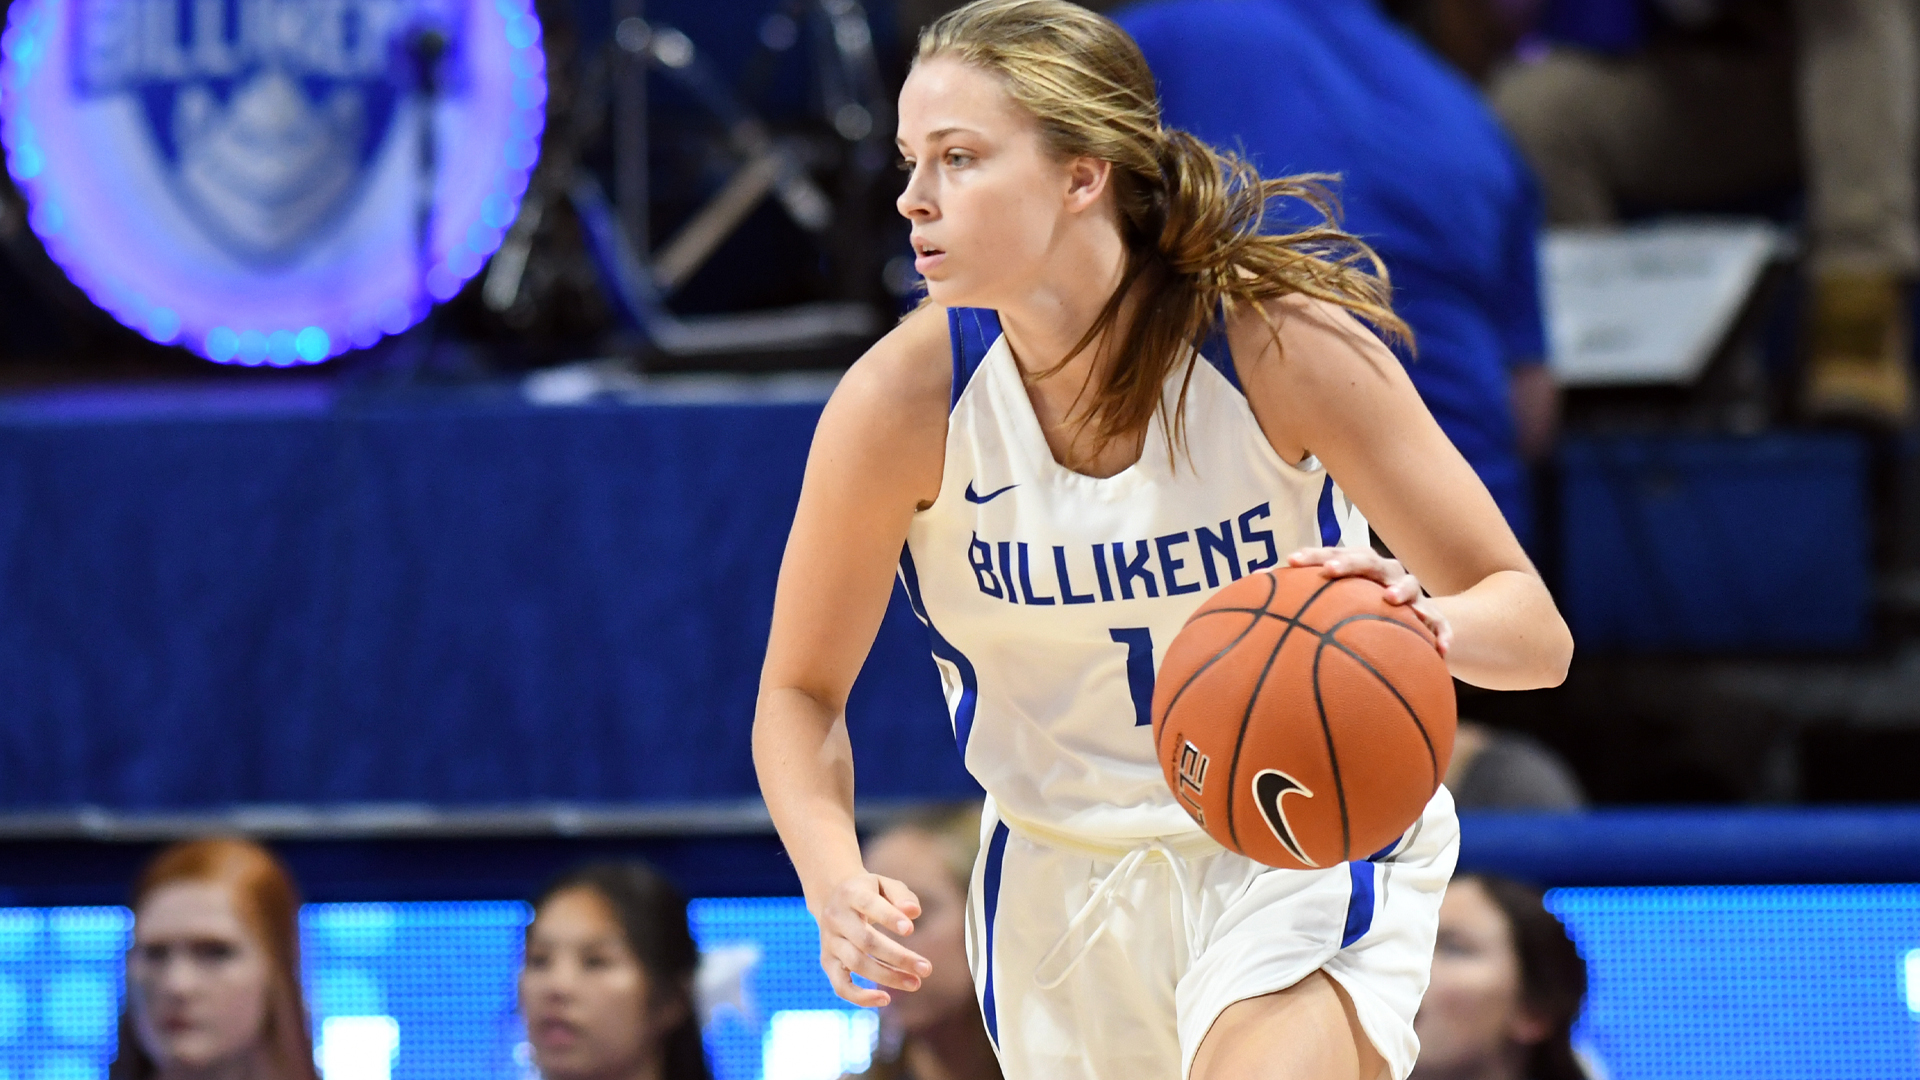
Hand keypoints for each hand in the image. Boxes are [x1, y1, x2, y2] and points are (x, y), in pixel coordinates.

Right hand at [814, 872, 930, 1007]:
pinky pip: (840, 985)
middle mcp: (836, 918)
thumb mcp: (884, 884)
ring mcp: (829, 942)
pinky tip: (885, 999)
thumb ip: (901, 895)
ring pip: (856, 964)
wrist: (832, 898)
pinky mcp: (827, 962)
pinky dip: (860, 997)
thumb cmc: (868, 892)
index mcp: (850, 893)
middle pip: (865, 941)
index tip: (911, 930)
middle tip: (926, 968)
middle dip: (898, 957)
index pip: (869, 904)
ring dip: (887, 977)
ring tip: (915, 983)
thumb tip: (913, 913)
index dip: (889, 917)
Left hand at [1287, 547, 1451, 656]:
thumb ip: (1305, 611)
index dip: (1312, 556)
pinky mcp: (1435, 616)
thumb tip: (1255, 613)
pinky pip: (1441, 624)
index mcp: (1360, 568)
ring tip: (1390, 600)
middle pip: (1368, 560)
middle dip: (1348, 563)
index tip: (1288, 561)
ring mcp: (1413, 593)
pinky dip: (1442, 633)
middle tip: (1329, 572)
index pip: (1333, 555)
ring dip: (1400, 589)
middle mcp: (1386, 573)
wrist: (1424, 621)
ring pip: (1410, 584)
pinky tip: (1440, 650)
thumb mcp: (1340, 610)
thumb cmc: (1369, 612)